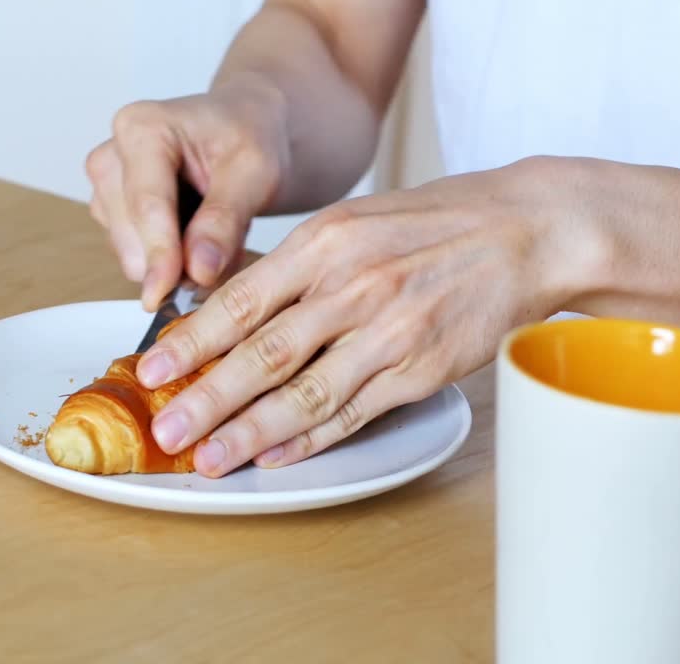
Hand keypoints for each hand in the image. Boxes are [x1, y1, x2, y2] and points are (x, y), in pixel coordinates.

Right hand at [85, 75, 290, 309]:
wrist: (250, 130)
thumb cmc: (250, 136)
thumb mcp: (255, 172)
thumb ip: (225, 221)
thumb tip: (198, 271)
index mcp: (142, 128)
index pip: (146, 205)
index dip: (160, 254)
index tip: (168, 292)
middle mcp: (113, 155)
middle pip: (130, 233)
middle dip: (174, 261)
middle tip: (224, 262)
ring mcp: (108, 187)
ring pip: (130, 251)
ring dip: (177, 263)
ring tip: (222, 243)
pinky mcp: (115, 213)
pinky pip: (137, 256)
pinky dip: (173, 262)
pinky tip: (203, 244)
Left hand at [135, 156, 602, 476]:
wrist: (528, 231)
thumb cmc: (441, 222)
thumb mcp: (359, 220)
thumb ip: (299, 263)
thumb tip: (234, 305)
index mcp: (327, 241)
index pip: (241, 299)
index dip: (191, 342)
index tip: (151, 370)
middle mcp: (353, 286)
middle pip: (262, 353)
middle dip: (205, 398)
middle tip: (165, 431)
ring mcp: (389, 331)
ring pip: (304, 392)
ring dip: (249, 431)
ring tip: (208, 458)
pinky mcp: (421, 368)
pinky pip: (355, 411)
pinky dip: (312, 438)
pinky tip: (277, 455)